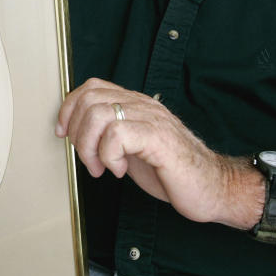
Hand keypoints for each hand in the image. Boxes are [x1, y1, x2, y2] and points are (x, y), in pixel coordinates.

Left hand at [55, 78, 261, 228]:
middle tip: (88, 158)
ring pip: (99, 114)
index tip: (64, 134)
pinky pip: (117, 134)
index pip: (91, 87)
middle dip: (76, 132)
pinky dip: (109, 155)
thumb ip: (110, 135)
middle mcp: (143, 106)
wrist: (211, 188)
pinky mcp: (159, 138)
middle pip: (90, 98)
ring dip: (90, 147)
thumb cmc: (173, 171)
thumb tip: (77, 134)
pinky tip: (119, 170)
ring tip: (101, 166)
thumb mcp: (132, 148)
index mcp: (136, 105)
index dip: (69, 108)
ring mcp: (152, 119)